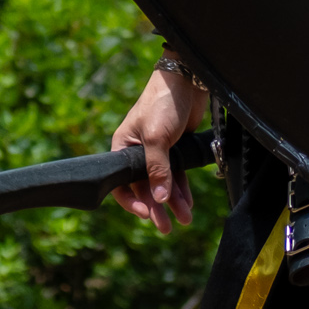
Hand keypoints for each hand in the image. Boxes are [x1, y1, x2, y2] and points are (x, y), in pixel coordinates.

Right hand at [111, 61, 207, 233]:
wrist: (187, 80)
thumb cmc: (162, 104)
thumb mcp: (156, 138)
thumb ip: (157, 169)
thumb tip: (160, 199)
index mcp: (123, 148)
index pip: (121, 183)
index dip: (132, 201)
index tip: (146, 214)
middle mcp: (138, 152)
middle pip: (145, 187)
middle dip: (156, 208)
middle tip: (166, 228)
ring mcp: (158, 152)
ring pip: (163, 183)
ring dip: (172, 202)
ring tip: (184, 220)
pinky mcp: (175, 149)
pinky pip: (176, 175)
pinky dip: (181, 189)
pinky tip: (187, 204)